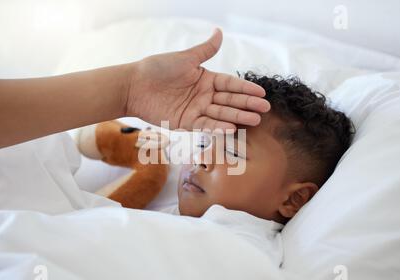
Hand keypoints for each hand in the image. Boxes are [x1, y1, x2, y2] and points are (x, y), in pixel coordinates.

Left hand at [126, 28, 269, 130]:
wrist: (135, 86)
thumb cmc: (158, 68)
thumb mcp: (185, 58)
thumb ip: (205, 50)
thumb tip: (219, 31)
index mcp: (205, 79)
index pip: (230, 85)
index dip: (246, 89)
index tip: (262, 93)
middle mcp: (203, 95)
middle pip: (229, 101)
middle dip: (247, 105)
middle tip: (264, 110)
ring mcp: (196, 110)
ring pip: (221, 115)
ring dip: (237, 118)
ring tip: (254, 120)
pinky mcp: (186, 123)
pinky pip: (204, 126)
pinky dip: (217, 128)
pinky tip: (232, 129)